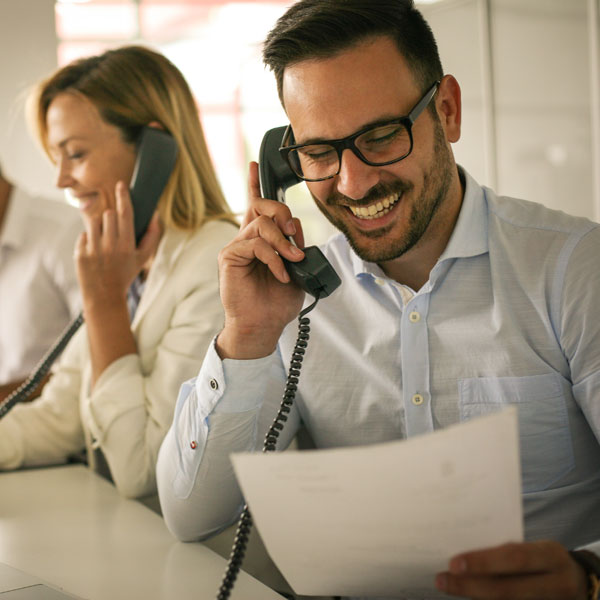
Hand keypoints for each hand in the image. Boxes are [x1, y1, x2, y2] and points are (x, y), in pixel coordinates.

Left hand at [75, 181, 160, 308]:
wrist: (104, 295)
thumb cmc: (126, 274)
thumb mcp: (143, 258)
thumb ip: (152, 236)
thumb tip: (155, 215)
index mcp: (127, 245)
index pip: (125, 214)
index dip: (123, 197)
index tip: (120, 185)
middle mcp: (110, 246)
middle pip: (109, 215)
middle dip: (111, 217)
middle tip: (113, 230)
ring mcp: (93, 249)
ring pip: (94, 222)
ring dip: (100, 227)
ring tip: (104, 240)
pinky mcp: (80, 253)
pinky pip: (84, 235)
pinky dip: (89, 240)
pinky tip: (95, 253)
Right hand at [216, 161, 305, 358]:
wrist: (263, 325)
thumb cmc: (277, 301)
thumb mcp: (296, 269)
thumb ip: (295, 246)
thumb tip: (295, 229)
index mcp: (261, 239)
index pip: (257, 205)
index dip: (255, 184)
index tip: (255, 164)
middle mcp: (247, 239)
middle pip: (261, 205)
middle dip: (282, 212)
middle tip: (295, 233)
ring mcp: (237, 247)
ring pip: (261, 224)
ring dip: (283, 242)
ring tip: (293, 260)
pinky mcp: (229, 257)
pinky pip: (255, 244)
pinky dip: (273, 258)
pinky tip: (280, 274)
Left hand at [435, 541, 587, 599]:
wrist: (579, 582)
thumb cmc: (544, 559)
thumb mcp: (535, 548)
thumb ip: (509, 550)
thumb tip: (467, 549)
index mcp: (551, 555)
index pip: (515, 558)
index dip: (483, 561)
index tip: (453, 562)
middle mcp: (556, 583)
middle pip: (508, 590)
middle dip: (471, 586)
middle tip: (442, 579)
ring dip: (474, 596)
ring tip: (448, 586)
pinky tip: (468, 595)